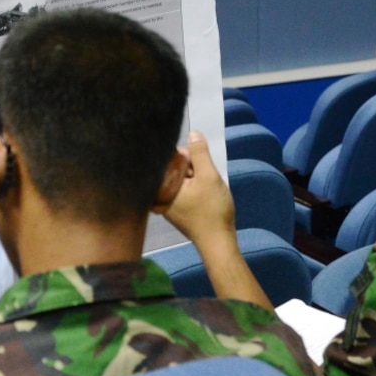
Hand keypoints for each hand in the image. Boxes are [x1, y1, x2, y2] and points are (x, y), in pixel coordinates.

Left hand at [159, 131, 235, 248]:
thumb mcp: (209, 176)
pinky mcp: (174, 208)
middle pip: (174, 166)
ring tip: (205, 190)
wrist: (217, 242)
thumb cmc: (212, 210)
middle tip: (204, 181)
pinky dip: (193, 188)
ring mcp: (166, 202)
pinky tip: (203, 196)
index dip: (189, 157)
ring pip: (180, 177)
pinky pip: (181, 189)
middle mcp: (158, 194)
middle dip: (192, 168)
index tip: (200, 167)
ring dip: (195, 178)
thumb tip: (192, 133)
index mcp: (160, 185)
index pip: (169, 157)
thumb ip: (199, 153)